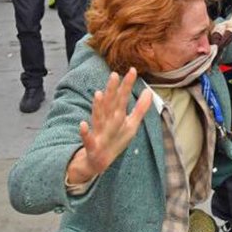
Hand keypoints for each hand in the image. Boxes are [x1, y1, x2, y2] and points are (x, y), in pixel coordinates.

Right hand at [67, 69, 153, 183]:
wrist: (97, 161)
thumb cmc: (115, 139)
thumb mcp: (131, 124)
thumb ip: (140, 108)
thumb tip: (149, 91)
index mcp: (116, 115)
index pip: (122, 98)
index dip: (127, 85)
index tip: (133, 70)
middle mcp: (106, 121)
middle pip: (110, 104)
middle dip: (112, 90)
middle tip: (114, 74)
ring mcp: (98, 132)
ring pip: (98, 118)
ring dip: (98, 107)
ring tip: (99, 94)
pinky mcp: (92, 145)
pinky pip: (88, 139)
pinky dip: (85, 133)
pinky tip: (82, 125)